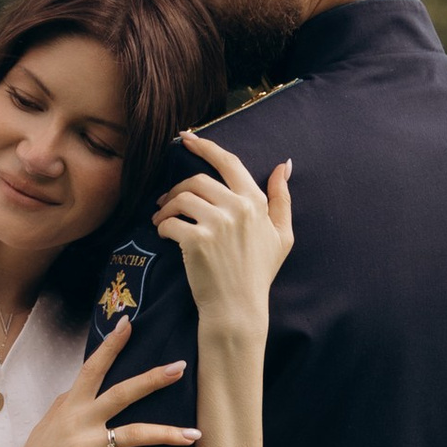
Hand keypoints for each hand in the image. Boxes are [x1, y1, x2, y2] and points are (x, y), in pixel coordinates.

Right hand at [0, 320, 195, 446]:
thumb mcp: (46, 428)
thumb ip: (65, 408)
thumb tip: (79, 388)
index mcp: (68, 408)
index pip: (91, 370)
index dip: (110, 346)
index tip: (128, 324)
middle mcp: (78, 424)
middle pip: (122, 393)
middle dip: (153, 379)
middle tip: (180, 367)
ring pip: (136, 433)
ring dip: (169, 433)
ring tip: (195, 434)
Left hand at [153, 131, 293, 340]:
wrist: (238, 309)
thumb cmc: (258, 273)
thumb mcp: (282, 236)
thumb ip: (282, 199)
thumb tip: (284, 165)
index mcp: (256, 203)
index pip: (229, 162)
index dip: (205, 146)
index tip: (186, 137)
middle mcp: (238, 208)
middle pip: (197, 179)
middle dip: (177, 188)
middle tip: (166, 201)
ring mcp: (217, 224)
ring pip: (181, 198)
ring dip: (166, 207)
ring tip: (162, 219)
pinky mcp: (196, 241)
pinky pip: (170, 222)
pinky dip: (162, 226)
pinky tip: (164, 235)